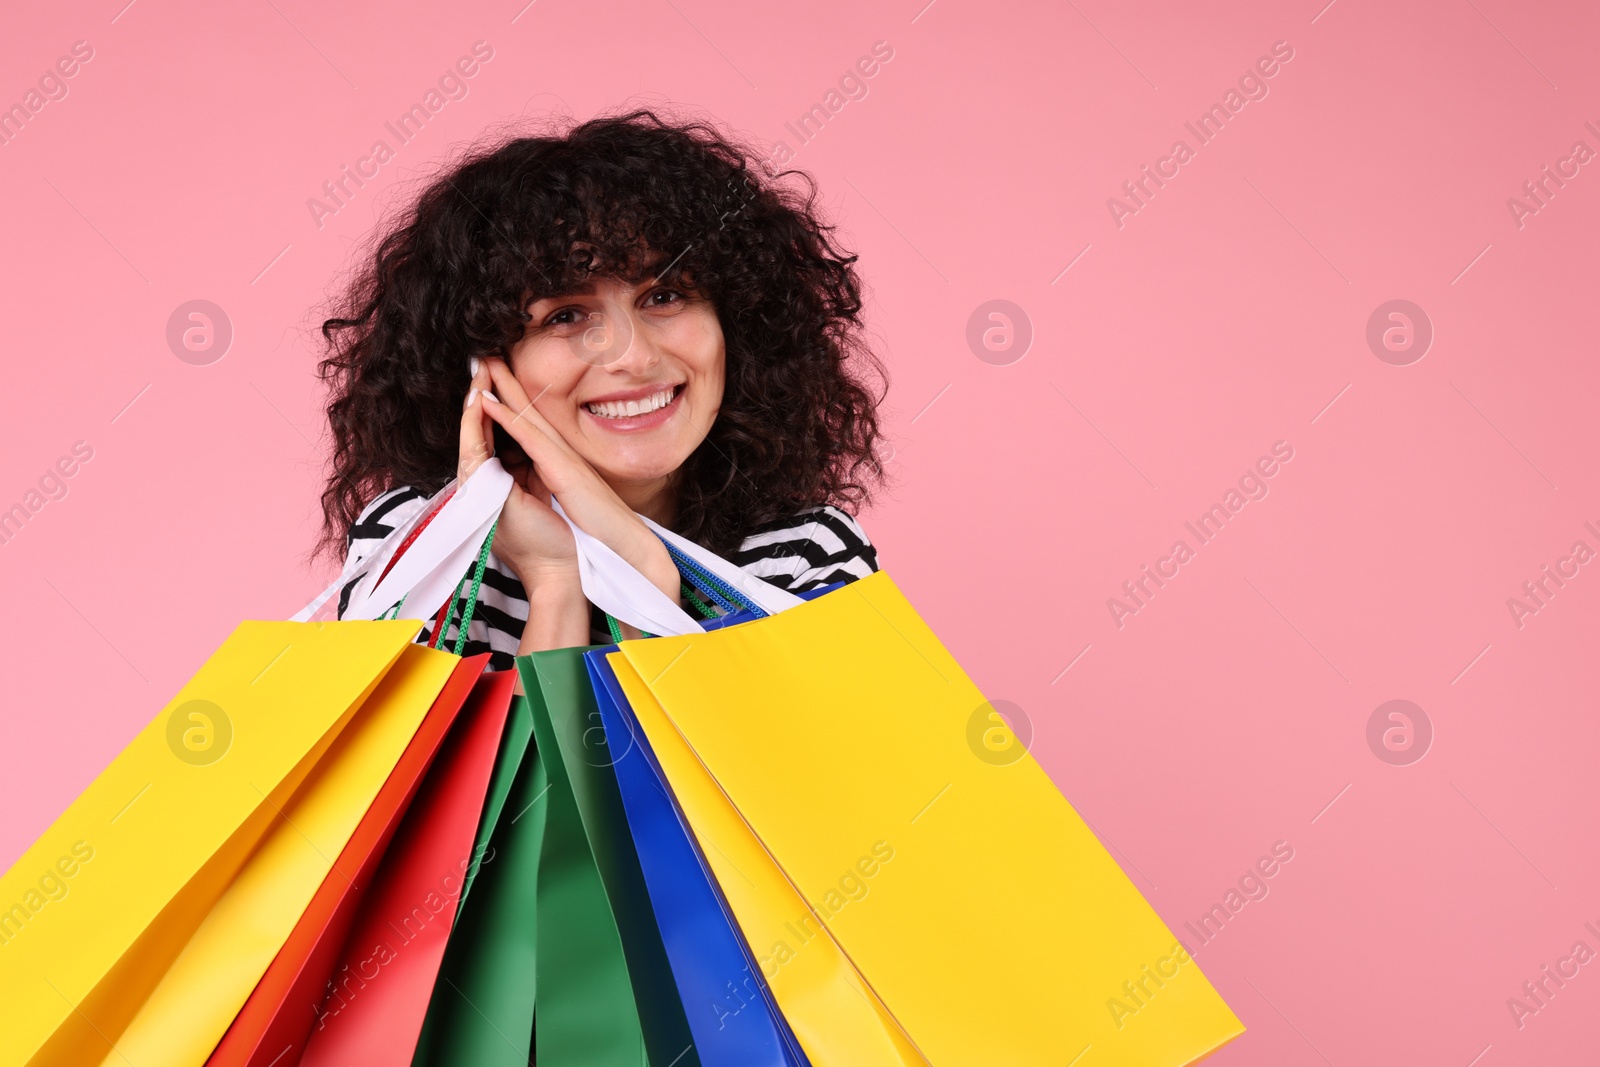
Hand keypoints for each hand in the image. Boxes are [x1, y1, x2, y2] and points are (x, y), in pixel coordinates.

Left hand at [474, 356, 680, 602]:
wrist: (619, 547)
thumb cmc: (590, 532)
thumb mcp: (560, 501)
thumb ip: (542, 481)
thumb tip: (525, 470)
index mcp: (552, 464)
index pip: (522, 426)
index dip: (504, 401)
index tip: (487, 380)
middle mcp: (555, 454)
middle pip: (522, 410)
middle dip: (501, 382)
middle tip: (483, 355)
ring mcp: (559, 458)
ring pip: (523, 414)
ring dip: (501, 386)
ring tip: (484, 362)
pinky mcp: (561, 469)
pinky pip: (527, 436)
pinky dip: (506, 416)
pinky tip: (487, 400)